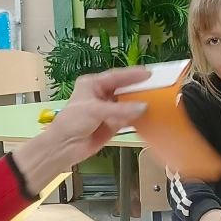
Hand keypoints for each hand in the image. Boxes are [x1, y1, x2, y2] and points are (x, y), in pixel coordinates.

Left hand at [11, 66, 148, 190]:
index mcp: (92, 84)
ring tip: (156, 100)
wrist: (64, 147)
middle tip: (156, 85)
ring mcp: (107, 111)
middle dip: (138, 89)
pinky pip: (127, 119)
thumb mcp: (95, 110)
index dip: (132, 75)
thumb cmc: (73, 122)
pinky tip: (147, 116)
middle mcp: (100, 95)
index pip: (115, 76)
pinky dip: (136, 118)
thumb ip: (120, 109)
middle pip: (123, 89)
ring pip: (126, 104)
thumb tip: (143, 107)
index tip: (149, 73)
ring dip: (138, 104)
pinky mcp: (111, 125)